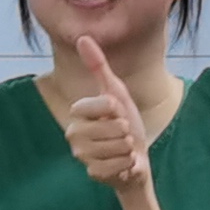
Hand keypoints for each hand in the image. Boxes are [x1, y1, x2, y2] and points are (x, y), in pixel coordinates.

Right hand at [64, 34, 154, 190]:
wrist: (135, 160)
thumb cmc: (126, 124)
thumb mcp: (116, 92)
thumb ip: (98, 66)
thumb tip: (82, 37)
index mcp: (77, 112)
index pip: (101, 104)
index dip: (117, 108)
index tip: (117, 112)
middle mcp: (73, 132)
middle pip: (112, 127)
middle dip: (126, 130)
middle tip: (122, 134)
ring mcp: (81, 154)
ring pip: (116, 146)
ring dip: (128, 147)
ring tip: (124, 148)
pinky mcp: (92, 172)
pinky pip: (118, 164)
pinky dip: (128, 163)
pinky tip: (124, 163)